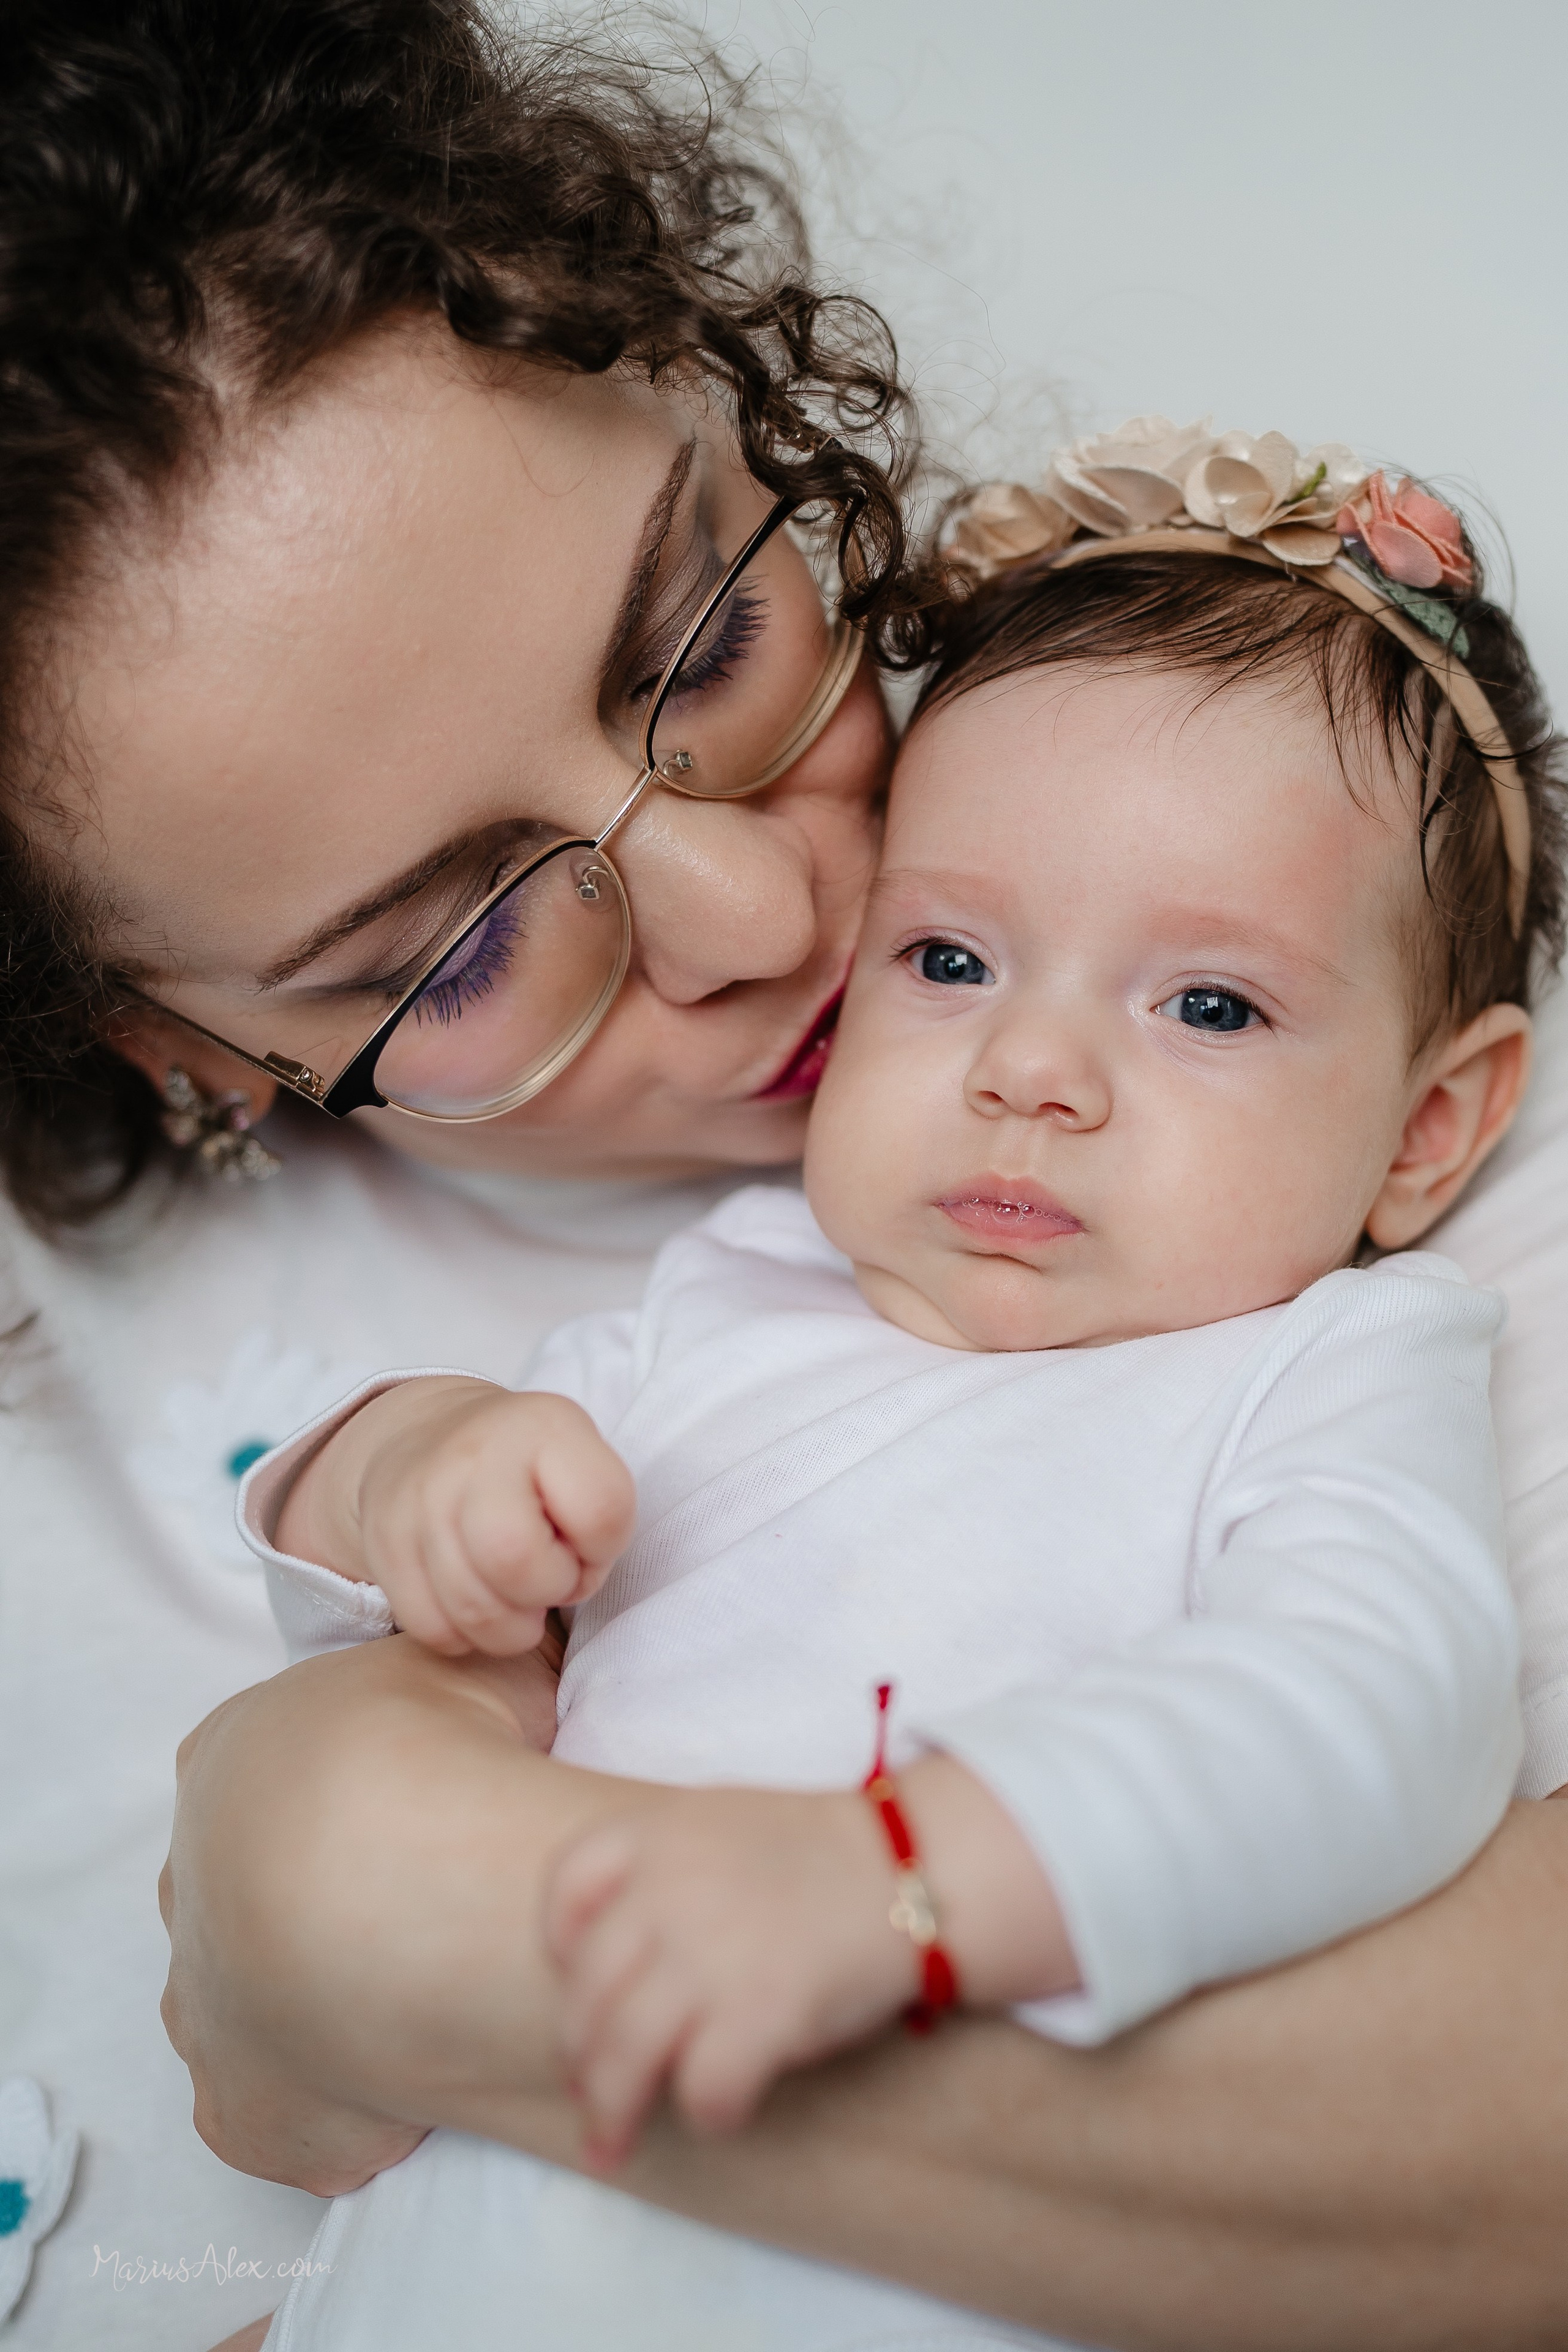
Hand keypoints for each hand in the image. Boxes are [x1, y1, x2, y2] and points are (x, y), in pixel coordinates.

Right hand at [277, 1378, 634, 1656]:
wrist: (427, 1435)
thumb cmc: (529, 1467)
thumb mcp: (584, 1461)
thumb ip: (602, 1515)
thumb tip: (570, 1584)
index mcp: (544, 1425)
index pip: (600, 1511)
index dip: (604, 1546)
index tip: (585, 1538)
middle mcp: (474, 1454)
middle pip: (518, 1562)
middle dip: (550, 1589)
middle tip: (548, 1573)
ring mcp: (420, 1499)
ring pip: (475, 1611)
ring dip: (511, 1624)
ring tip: (515, 1591)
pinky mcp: (383, 1544)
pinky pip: (434, 1629)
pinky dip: (465, 1635)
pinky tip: (475, 1599)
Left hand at [543, 1784, 918, 2165]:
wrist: (918, 1866)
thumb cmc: (825, 1853)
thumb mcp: (724, 1822)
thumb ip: (662, 1872)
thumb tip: (609, 1970)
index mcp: (657, 1832)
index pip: (563, 1888)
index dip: (558, 1947)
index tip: (572, 1982)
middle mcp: (669, 1892)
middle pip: (585, 1992)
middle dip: (580, 2054)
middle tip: (589, 2089)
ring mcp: (710, 1955)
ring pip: (621, 2055)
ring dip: (611, 2110)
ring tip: (611, 2142)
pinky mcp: (761, 2013)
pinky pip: (702, 2091)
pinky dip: (706, 2114)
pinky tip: (718, 2115)